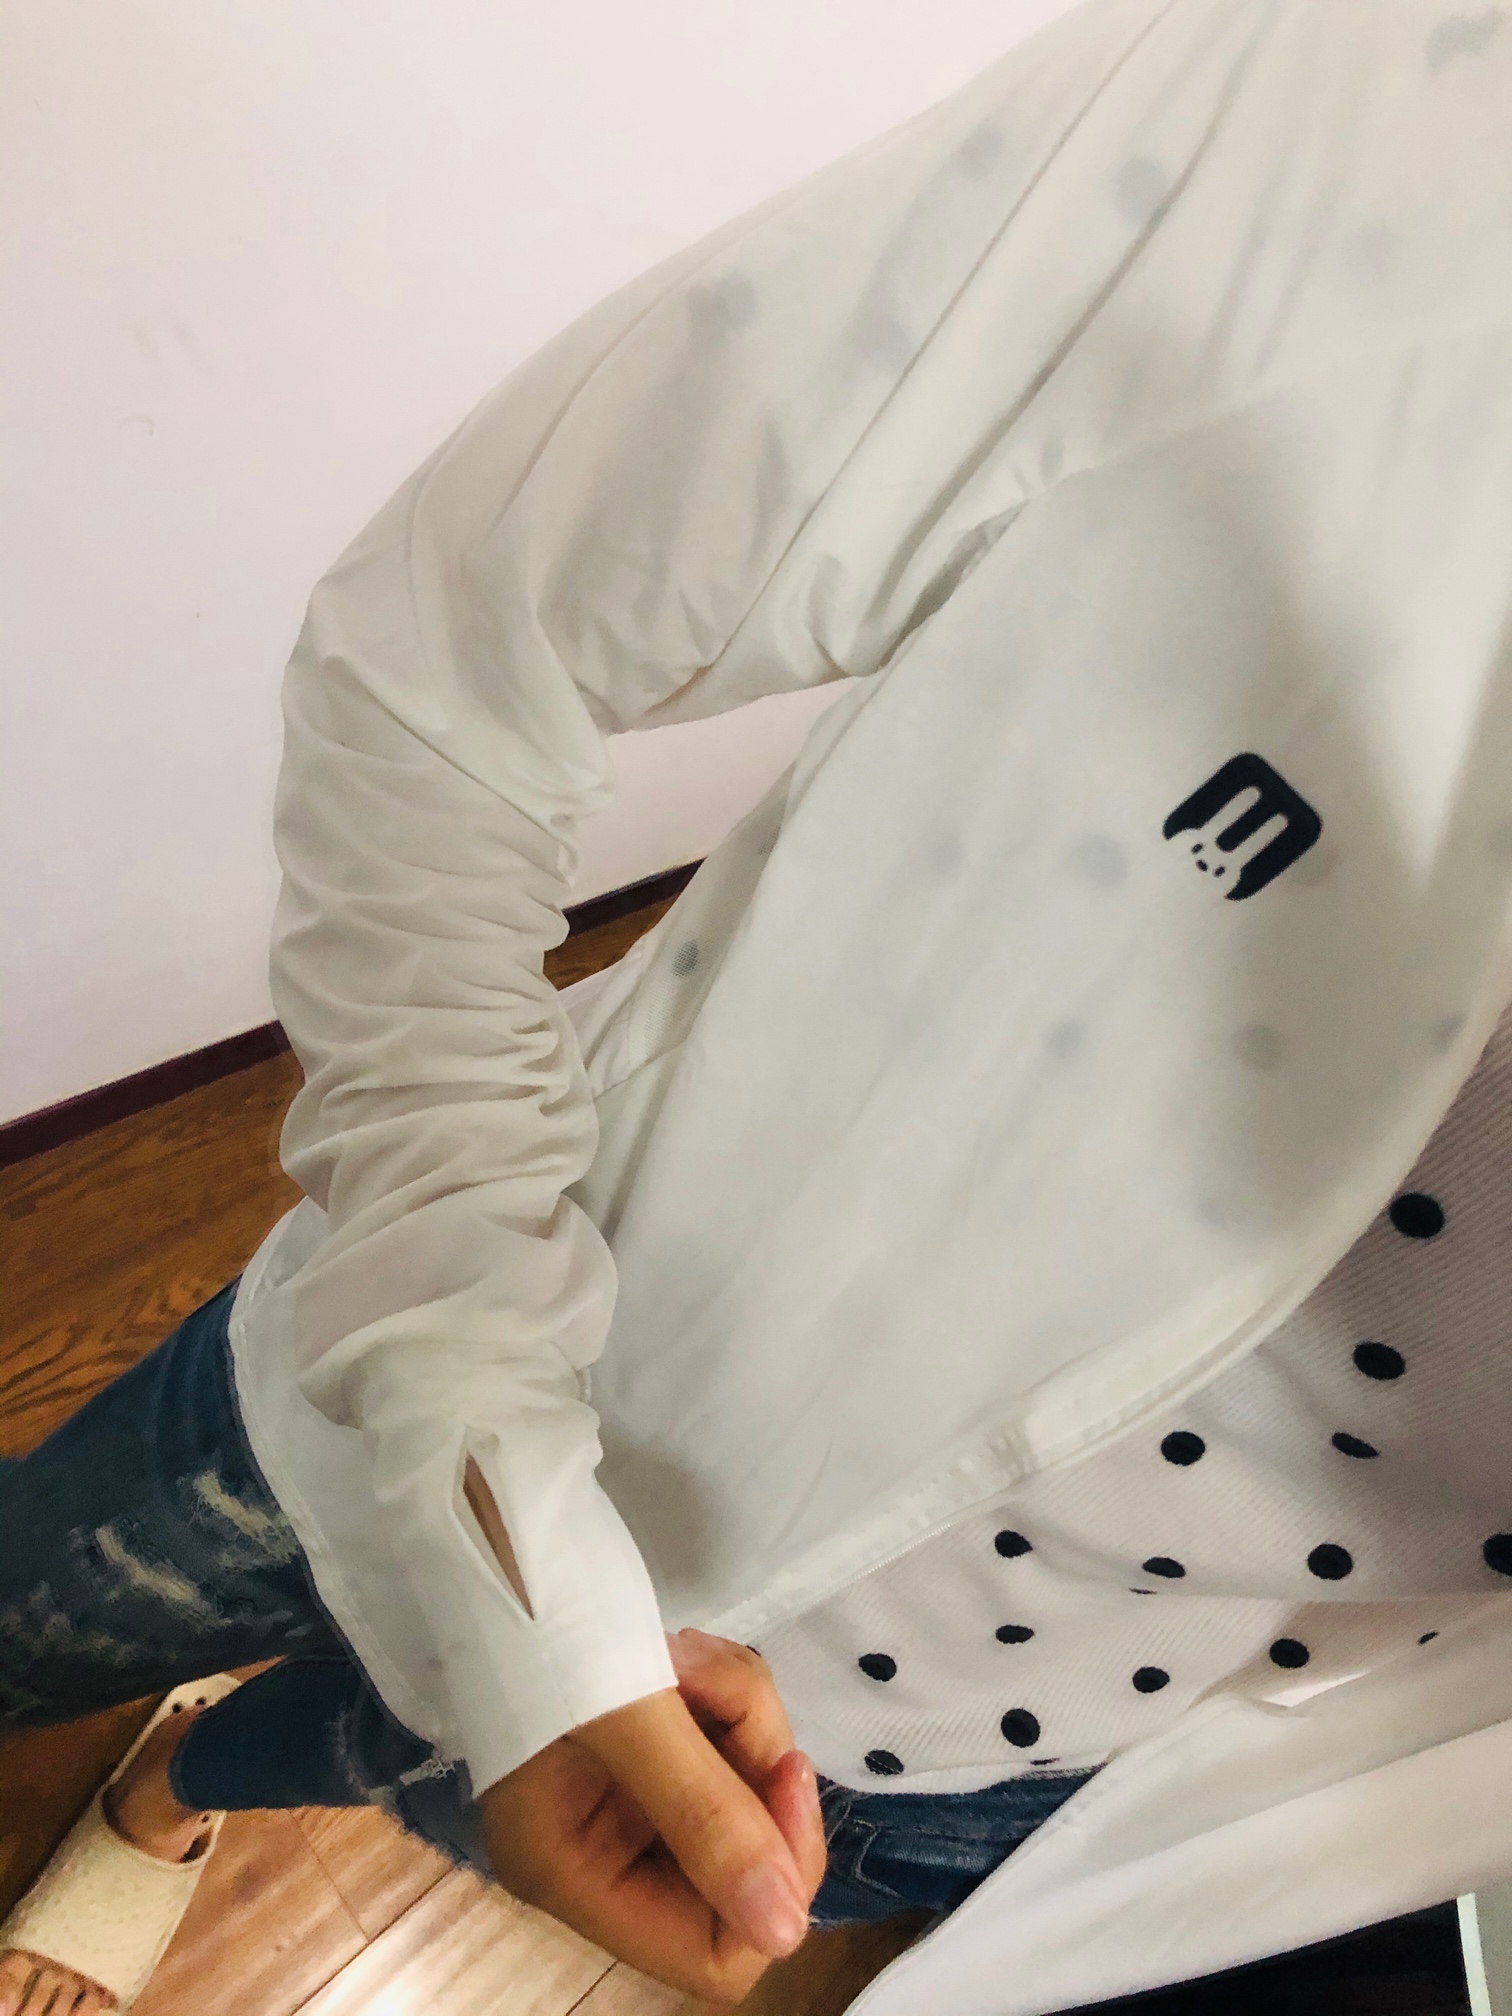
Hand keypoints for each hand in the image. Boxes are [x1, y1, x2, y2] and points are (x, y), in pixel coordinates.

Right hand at [477, 1631, 827, 2004]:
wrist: (494, 1499)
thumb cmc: (536, 1603)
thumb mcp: (622, 1709)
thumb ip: (704, 1817)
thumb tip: (786, 1932)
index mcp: (572, 1872)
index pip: (716, 1954)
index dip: (771, 1877)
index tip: (781, 1775)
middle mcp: (599, 1846)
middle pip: (741, 1866)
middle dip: (754, 1770)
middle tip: (723, 1688)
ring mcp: (624, 1786)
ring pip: (742, 1788)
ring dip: (739, 1711)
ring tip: (685, 1652)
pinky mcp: (644, 1730)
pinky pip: (724, 1737)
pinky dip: (724, 1689)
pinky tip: (681, 1647)